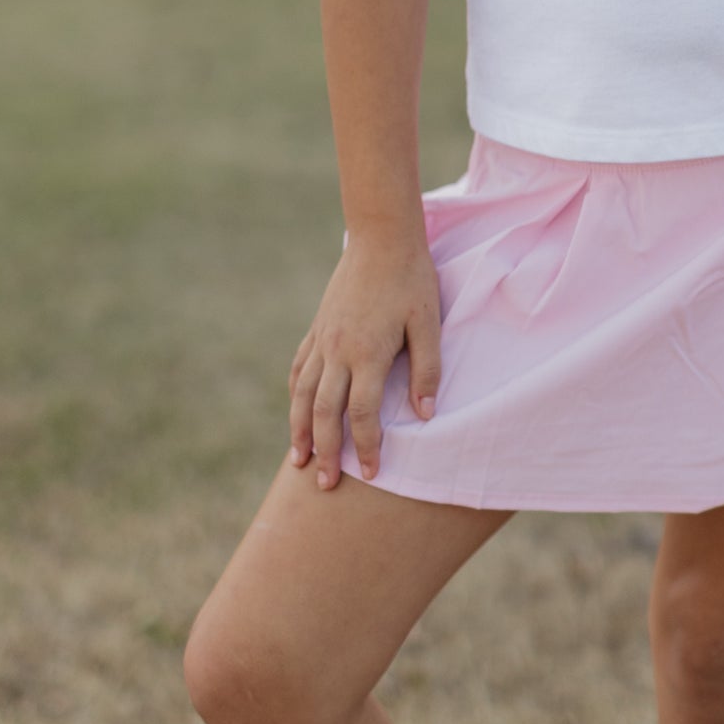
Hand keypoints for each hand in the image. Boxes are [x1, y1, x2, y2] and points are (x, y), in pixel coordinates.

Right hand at [288, 233, 440, 490]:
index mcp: (367, 353)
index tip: (370, 474)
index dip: (365, 447)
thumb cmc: (412, 280)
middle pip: (325, 413)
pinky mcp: (317, 328)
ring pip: (303, 395)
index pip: (362, 414)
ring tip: (298, 461)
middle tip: (324, 485)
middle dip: (325, 452)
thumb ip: (426, 370)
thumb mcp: (428, 323)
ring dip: (300, 430)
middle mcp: (337, 351)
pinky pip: (299, 369)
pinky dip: (295, 396)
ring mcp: (323, 339)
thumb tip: (425, 416)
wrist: (381, 237)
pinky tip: (297, 412)